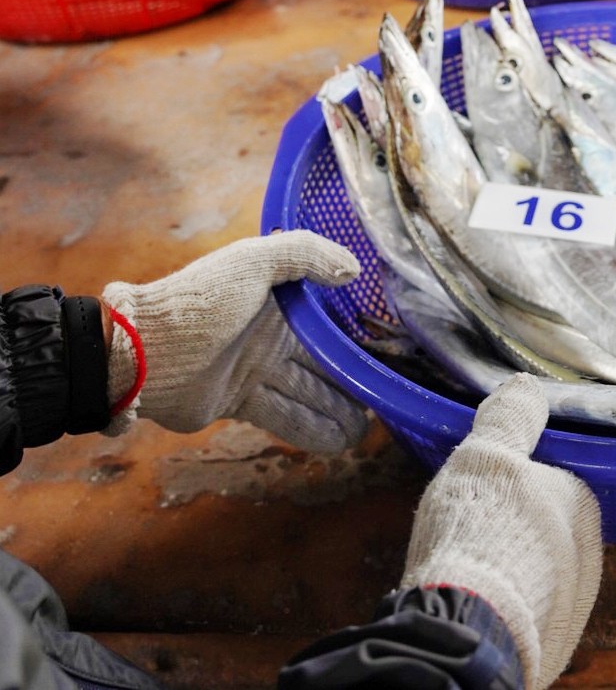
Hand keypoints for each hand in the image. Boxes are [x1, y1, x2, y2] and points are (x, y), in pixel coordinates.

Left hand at [101, 230, 368, 450]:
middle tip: (389, 396)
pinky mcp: (242, 403)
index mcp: (277, 302)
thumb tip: (354, 269)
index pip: (328, 322)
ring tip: (371, 426)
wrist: (145, 351)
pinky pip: (288, 418)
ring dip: (341, 410)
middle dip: (355, 381)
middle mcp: (271, 338)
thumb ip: (306, 253)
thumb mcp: (253, 260)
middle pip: (324, 363)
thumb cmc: (199, 301)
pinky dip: (315, 431)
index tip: (389, 349)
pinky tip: (340, 441)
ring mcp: (257, 372)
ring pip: (312, 393)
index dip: (357, 335)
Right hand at [400, 374, 602, 689]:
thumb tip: (527, 384)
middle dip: (512, 535)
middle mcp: (589, 561)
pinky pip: (524, 617)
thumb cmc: (480, 532)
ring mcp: (571, 611)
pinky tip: (473, 606)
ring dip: (508, 574)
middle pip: (544, 535)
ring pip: (535, 579)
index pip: (551, 486)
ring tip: (466, 572)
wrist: (469, 625)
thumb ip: (510, 419)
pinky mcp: (550, 649)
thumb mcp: (486, 457)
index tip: (481, 495)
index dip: (510, 488)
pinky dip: (502, 610)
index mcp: (582, 507)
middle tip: (469, 534)